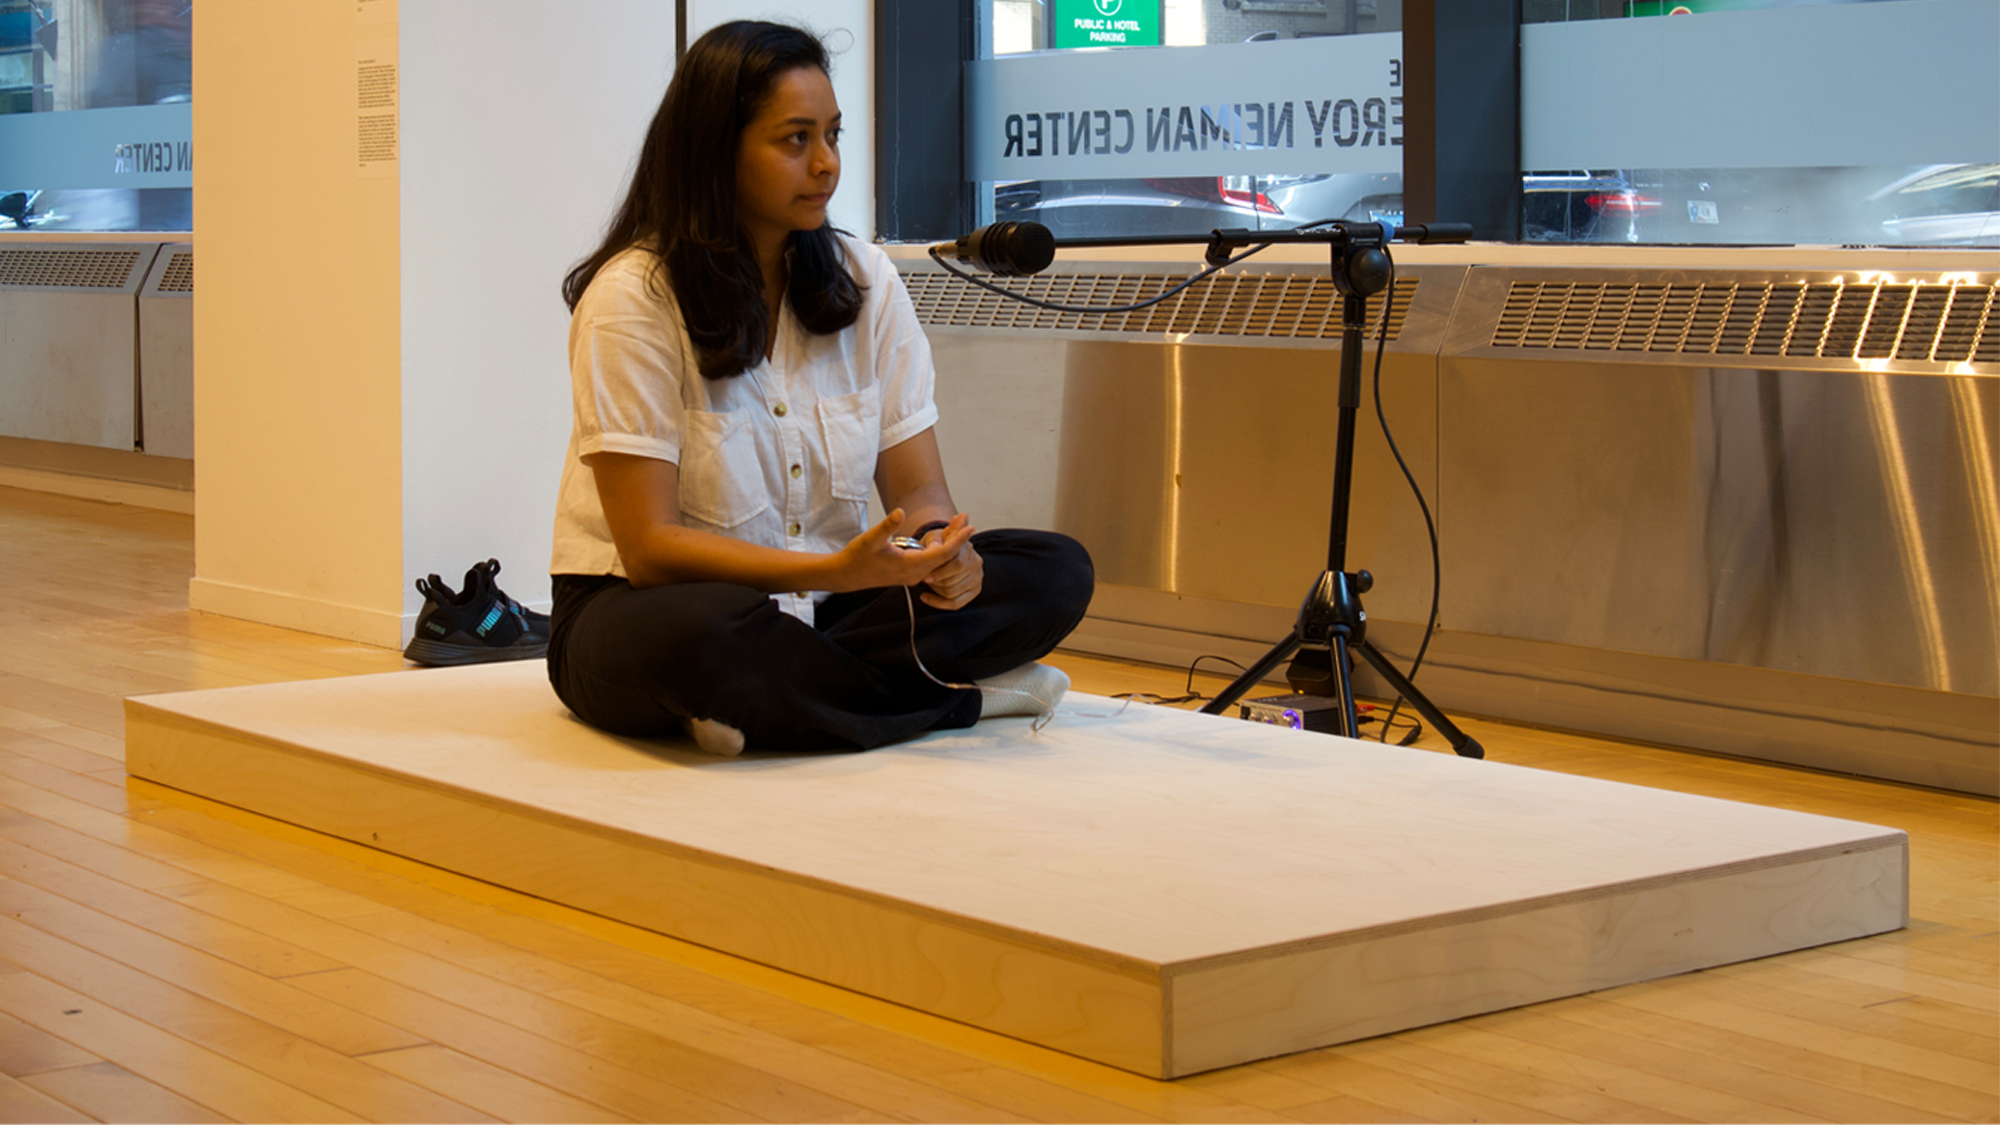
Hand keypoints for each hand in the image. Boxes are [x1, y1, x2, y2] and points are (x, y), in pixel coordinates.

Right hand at [835, 509, 973, 591]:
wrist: (847, 576)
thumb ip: (887, 526)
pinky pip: (932, 561)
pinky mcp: (910, 573)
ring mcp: (914, 575)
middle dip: (957, 537)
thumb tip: (901, 512)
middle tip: (965, 516)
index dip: (958, 539)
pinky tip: (943, 535)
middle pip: (945, 556)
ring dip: (949, 542)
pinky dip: (940, 548)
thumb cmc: (857, 557)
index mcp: (910, 566)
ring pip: (940, 560)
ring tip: (958, 522)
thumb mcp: (870, 539)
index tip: (969, 525)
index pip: (943, 553)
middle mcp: (916, 574)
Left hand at [915, 521, 982, 610]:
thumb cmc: (938, 544)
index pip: (957, 565)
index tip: (925, 576)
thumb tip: (961, 518)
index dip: (940, 572)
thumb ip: (942, 534)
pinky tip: (927, 597)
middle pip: (954, 581)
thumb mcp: (936, 536)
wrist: (945, 551)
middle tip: (924, 579)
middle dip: (936, 582)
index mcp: (967, 549)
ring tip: (928, 583)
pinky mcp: (974, 590)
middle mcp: (976, 563)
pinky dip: (939, 603)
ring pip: (953, 593)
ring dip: (936, 591)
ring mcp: (977, 578)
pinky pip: (956, 604)